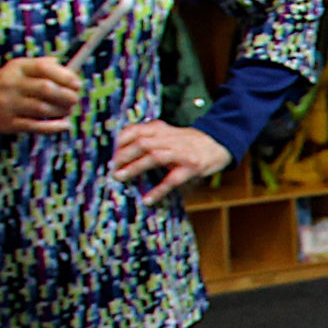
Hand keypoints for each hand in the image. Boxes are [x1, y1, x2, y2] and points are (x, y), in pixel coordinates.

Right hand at [0, 56, 80, 137]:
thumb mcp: (9, 71)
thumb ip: (34, 67)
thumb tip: (61, 63)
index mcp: (14, 68)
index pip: (44, 68)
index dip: (65, 76)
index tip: (77, 83)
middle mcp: (11, 84)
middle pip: (47, 89)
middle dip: (67, 96)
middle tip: (74, 100)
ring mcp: (9, 105)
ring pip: (44, 109)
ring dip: (62, 111)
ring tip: (68, 111)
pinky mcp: (8, 124)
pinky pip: (37, 126)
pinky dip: (55, 127)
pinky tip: (63, 125)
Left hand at [112, 121, 229, 205]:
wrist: (217, 144)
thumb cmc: (187, 142)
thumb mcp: (167, 133)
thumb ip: (149, 137)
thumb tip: (122, 148)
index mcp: (161, 128)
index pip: (136, 129)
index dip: (120, 140)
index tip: (109, 151)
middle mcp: (170, 138)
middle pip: (142, 143)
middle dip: (124, 155)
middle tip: (111, 167)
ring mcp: (181, 153)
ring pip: (154, 157)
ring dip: (135, 167)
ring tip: (120, 177)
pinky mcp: (191, 167)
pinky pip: (172, 179)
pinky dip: (159, 190)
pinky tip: (148, 199)